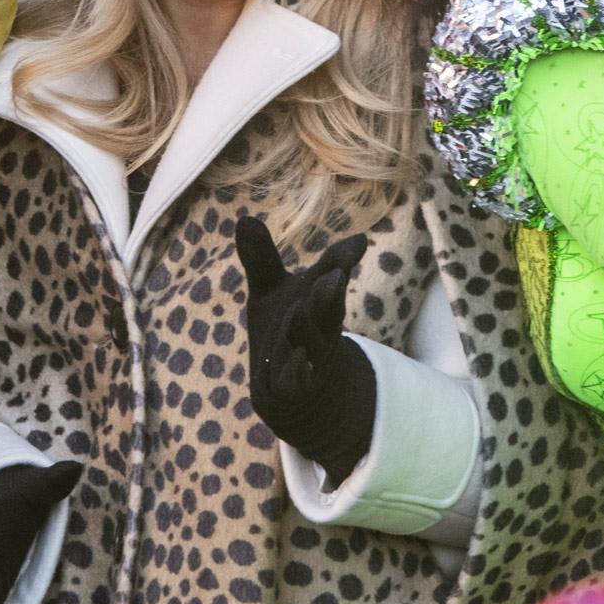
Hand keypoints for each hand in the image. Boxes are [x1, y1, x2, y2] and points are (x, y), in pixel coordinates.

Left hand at [238, 214, 376, 483]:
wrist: (290, 386)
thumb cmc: (285, 325)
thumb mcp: (270, 290)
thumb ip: (261, 258)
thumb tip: (244, 217)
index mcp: (320, 296)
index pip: (333, 273)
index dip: (342, 259)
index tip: (359, 241)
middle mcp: (321, 323)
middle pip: (327, 306)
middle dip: (328, 291)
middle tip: (335, 274)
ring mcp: (310, 354)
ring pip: (311, 340)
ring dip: (307, 327)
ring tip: (300, 312)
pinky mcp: (294, 383)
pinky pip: (297, 378)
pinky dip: (297, 371)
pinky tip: (297, 364)